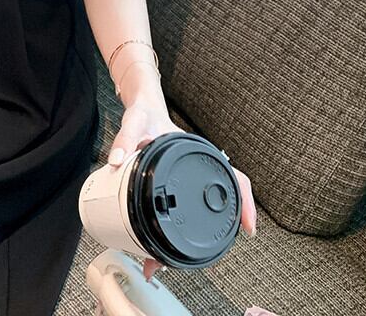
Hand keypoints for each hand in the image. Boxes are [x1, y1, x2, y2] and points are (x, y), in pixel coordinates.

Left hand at [106, 98, 257, 281]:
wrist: (141, 107)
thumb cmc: (144, 114)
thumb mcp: (135, 122)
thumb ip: (125, 138)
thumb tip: (116, 160)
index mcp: (196, 151)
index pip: (233, 176)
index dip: (245, 201)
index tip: (248, 226)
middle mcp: (198, 165)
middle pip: (221, 200)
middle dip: (216, 231)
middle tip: (197, 256)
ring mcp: (188, 175)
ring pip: (202, 208)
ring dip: (190, 235)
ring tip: (170, 257)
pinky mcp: (174, 181)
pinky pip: (183, 207)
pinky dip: (174, 227)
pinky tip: (163, 242)